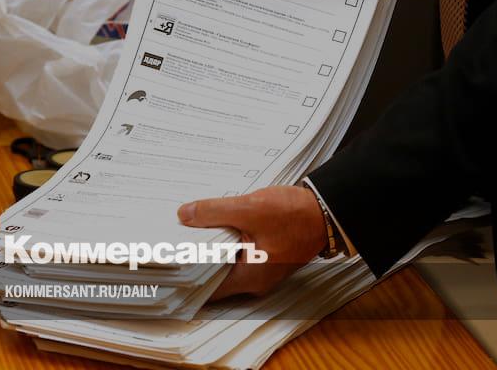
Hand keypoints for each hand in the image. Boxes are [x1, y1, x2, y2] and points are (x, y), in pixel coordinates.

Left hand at [177, 185, 327, 300]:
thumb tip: (186, 214)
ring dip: (210, 245)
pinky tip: (216, 222)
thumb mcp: (251, 208)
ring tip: (190, 227)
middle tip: (174, 237)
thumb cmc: (297, 215)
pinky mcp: (265, 254)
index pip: (205, 287)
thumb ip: (215, 212)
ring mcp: (261, 268)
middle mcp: (254, 280)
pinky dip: (225, 239)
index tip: (168, 258)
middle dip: (194, 256)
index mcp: (249, 278)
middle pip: (213, 274)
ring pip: (225, 261)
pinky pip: (237, 252)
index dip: (185, 273)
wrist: (328, 210)